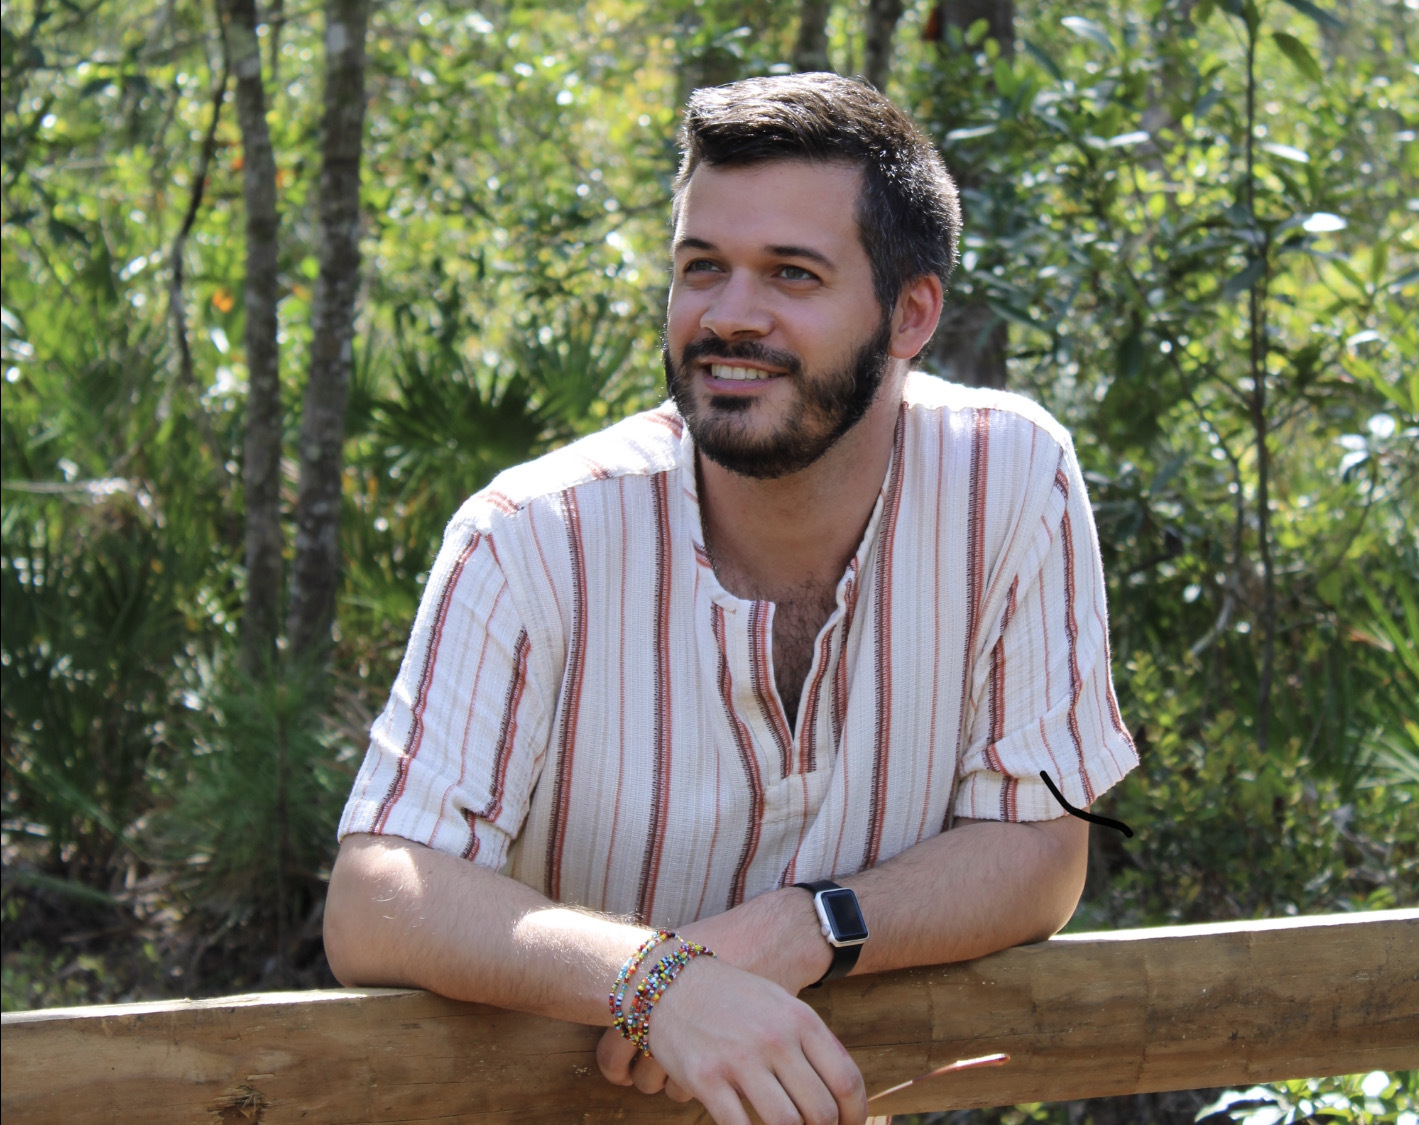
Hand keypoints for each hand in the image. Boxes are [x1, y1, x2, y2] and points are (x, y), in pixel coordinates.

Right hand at [596, 956, 865, 1124]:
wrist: (670, 982)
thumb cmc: (731, 998)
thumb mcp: (779, 1004)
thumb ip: (811, 1042)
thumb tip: (843, 1090)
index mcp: (800, 1019)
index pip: (846, 1080)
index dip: (856, 1115)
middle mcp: (774, 1039)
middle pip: (820, 1110)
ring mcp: (740, 1060)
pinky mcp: (706, 1079)